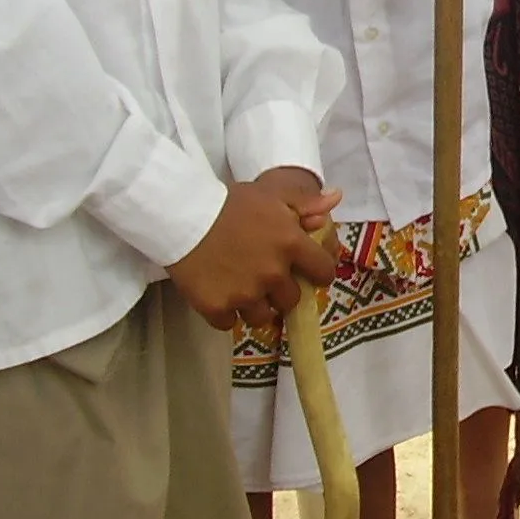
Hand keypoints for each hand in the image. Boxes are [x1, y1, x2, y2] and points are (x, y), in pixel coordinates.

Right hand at [167, 178, 341, 330]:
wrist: (183, 215)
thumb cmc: (230, 202)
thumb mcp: (272, 195)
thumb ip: (305, 204)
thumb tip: (335, 199)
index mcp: (292, 244)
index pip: (323, 272)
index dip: (317, 273)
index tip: (307, 271)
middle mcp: (273, 274)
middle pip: (292, 300)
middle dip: (283, 291)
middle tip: (266, 277)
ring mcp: (245, 294)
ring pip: (263, 316)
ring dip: (257, 306)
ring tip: (243, 289)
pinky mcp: (217, 308)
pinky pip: (230, 323)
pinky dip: (227, 313)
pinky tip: (220, 294)